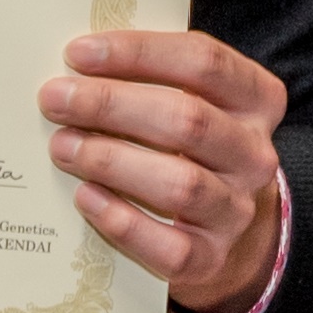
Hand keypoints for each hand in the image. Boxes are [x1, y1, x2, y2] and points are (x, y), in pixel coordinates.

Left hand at [40, 31, 285, 312]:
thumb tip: (74, 67)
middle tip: (55, 98)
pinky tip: (85, 197)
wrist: (226, 228)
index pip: (204, 62)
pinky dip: (122, 220)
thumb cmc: (191, 149)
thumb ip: (152, 80)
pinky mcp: (210, 259)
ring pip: (180, 183)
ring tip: (62, 145)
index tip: (78, 53)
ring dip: (112, 160)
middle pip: (188, 120)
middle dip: (112, 105)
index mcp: (256, 100)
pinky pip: (169, 245)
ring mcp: (236, 210)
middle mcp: (254, 154)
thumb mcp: (194, 101)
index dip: (139, 53)